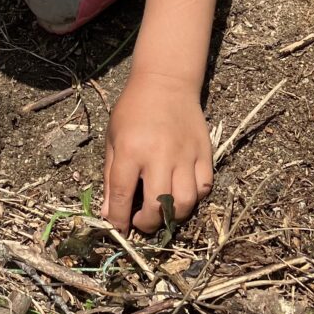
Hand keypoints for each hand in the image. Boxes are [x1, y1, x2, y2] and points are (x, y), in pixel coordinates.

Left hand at [102, 74, 212, 234]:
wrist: (166, 83)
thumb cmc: (133, 110)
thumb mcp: (113, 139)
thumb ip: (110, 177)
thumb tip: (108, 212)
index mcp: (131, 150)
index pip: (122, 195)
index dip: (118, 219)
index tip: (118, 230)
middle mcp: (159, 155)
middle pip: (157, 205)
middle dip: (147, 223)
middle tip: (141, 221)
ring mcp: (185, 155)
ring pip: (185, 202)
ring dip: (172, 216)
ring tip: (162, 212)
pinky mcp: (204, 153)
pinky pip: (204, 187)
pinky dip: (194, 198)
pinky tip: (181, 194)